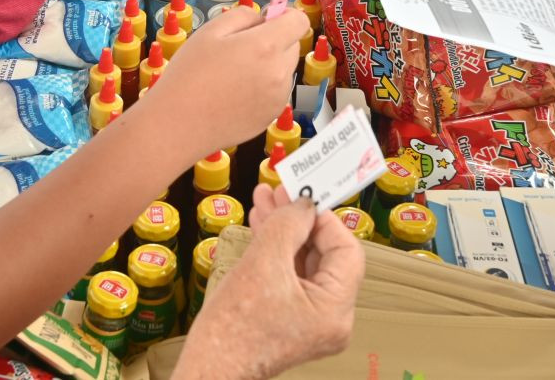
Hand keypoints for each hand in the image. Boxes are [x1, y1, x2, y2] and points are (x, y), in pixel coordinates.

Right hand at [147, 6, 304, 158]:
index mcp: (265, 47)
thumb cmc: (189, 76)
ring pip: (284, 69)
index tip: (269, 18)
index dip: (285, 15)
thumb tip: (262, 19)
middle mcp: (279, 73)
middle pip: (292, 45)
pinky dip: (264, 86)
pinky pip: (276, 91)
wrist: (179, 125)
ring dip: (269, 64)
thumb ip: (243, 16)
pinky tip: (235, 91)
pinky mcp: (271, 116)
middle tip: (241, 47)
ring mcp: (277, 98)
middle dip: (274, 40)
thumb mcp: (210, 31)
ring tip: (233, 73)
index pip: (299, 21)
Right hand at [177, 186, 361, 379]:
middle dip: (298, 220)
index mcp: (335, 309)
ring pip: (305, 264)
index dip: (323, 218)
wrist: (209, 368)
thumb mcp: (262, 262)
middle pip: (325, 255)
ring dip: (284, 232)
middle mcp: (331, 319)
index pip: (345, 250)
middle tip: (279, 192)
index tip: (301, 195)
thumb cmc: (233, 328)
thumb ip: (287, 225)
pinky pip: (292, 278)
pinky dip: (277, 252)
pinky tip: (261, 227)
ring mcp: (312, 322)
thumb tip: (302, 203)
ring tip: (264, 202)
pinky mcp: (292, 320)